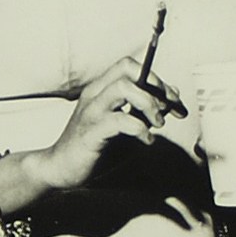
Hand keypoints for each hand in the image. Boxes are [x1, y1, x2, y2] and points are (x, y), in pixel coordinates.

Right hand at [25, 56, 179, 192]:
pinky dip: (139, 129)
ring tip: (156, 125)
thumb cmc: (95, 148)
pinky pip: (119, 120)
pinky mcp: (90, 132)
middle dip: (156, 87)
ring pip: (123, 88)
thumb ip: (145, 111)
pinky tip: (145, 140)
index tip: (174, 101)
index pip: (130, 67)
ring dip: (148, 104)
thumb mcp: (126, 127)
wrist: (61, 169)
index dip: (156, 79)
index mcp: (102, 89)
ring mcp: (91, 112)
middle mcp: (95, 94)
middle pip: (128, 70)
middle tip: (167, 111)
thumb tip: (170, 98)